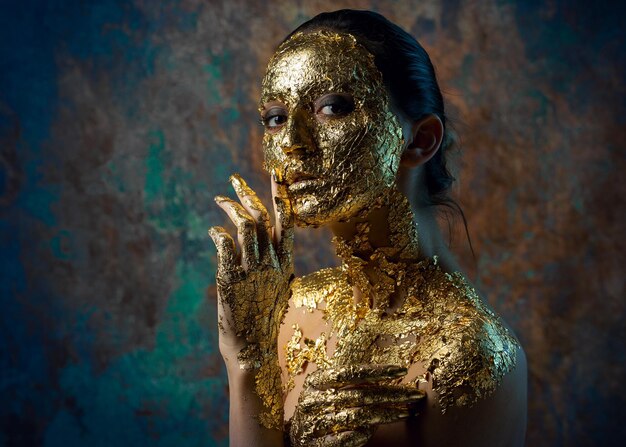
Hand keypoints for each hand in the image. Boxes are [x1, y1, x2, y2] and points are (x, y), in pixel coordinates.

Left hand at [209, 171, 293, 366]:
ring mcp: (252, 270)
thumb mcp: (278, 288)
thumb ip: (275, 265)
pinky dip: (217, 231)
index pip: (287, 221)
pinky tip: (212, 231)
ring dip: (230, 207)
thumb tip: (269, 248)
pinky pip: (225, 244)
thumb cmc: (264, 319)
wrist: (253, 349)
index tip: (275, 174)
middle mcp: (271, 262)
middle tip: (234, 180)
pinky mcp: (231, 278)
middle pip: (262, 217)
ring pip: (245, 225)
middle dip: (248, 193)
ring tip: (219, 200)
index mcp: (285, 263)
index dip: (280, 195)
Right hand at [289, 364, 424, 446]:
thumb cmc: (319, 407)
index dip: (376, 370)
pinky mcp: (316, 444)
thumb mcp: (327, 388)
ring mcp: (313, 423)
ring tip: (404, 413)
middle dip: (391, 394)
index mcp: (316, 381)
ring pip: (357, 416)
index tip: (400, 369)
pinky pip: (346, 439)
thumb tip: (389, 373)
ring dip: (385, 415)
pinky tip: (375, 431)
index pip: (350, 372)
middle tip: (414, 394)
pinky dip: (363, 435)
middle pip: (359, 395)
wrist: (295, 436)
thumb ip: (350, 382)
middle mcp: (313, 399)